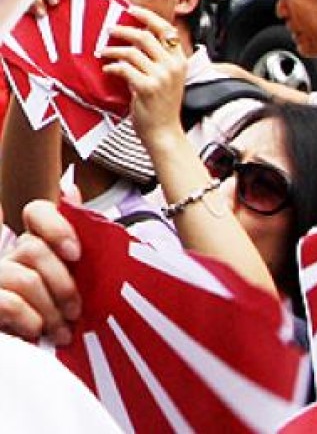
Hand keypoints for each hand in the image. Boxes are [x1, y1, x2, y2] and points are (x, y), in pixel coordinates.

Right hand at [0, 200, 81, 344]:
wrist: (32, 358)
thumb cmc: (58, 317)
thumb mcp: (75, 281)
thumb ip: (78, 243)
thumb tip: (70, 189)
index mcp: (34, 245)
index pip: (37, 211)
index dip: (56, 226)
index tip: (76, 254)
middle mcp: (8, 256)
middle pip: (33, 248)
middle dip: (62, 283)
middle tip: (76, 311)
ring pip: (23, 278)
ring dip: (50, 309)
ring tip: (62, 331)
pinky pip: (8, 302)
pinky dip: (28, 319)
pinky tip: (35, 332)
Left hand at [100, 6, 187, 144]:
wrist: (164, 132)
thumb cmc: (162, 106)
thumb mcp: (168, 78)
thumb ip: (159, 59)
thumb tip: (138, 37)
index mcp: (180, 61)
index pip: (166, 29)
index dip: (148, 17)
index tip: (131, 10)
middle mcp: (173, 66)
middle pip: (145, 36)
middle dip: (124, 30)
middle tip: (110, 30)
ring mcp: (161, 77)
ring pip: (132, 52)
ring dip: (113, 50)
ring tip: (103, 52)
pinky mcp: (147, 88)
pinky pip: (124, 69)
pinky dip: (113, 67)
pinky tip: (108, 69)